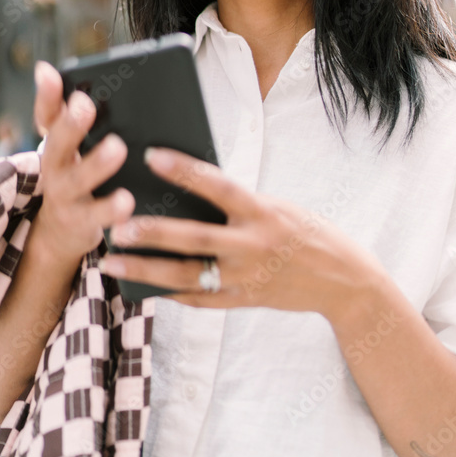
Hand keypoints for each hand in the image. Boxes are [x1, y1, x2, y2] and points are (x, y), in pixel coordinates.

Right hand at [29, 61, 134, 269]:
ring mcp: (66, 197)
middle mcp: (55, 168)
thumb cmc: (73, 176)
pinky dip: (111, 211)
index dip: (46, 95)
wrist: (60, 232)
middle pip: (56, 146)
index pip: (46, 116)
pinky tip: (129, 203)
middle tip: (85, 105)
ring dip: (95, 165)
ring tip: (117, 147)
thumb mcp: (70, 148)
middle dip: (70, 126)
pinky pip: (96, 217)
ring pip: (77, 181)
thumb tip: (53, 70)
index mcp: (57, 144)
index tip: (49, 72)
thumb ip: (69, 115)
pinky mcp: (82, 223)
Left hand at [101, 147, 382, 317]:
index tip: (151, 155)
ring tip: (110, 261)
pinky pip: (199, 299)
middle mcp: (254, 246)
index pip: (218, 186)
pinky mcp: (243, 301)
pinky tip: (140, 285)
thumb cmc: (305, 232)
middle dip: (151, 233)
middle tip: (115, 226)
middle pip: (193, 239)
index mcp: (264, 213)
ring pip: (186, 277)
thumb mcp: (277, 208)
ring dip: (145, 270)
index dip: (185, 169)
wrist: (345, 281)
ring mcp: (247, 278)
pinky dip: (168, 293)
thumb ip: (237, 205)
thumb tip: (184, 193)